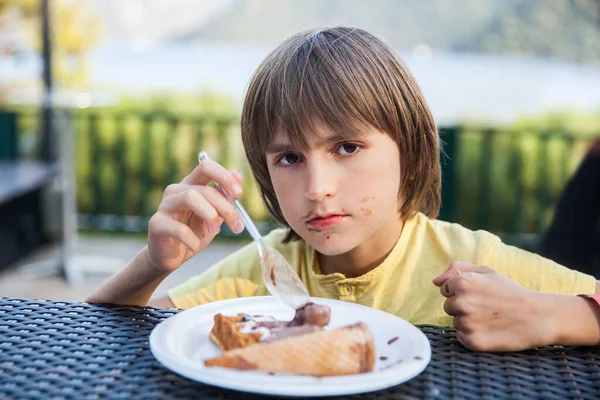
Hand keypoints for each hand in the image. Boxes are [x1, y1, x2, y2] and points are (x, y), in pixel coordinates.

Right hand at [146, 158, 244, 272]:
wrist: (172, 256)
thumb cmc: (194, 232)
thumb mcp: (215, 214)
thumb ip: (225, 196)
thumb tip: (238, 174)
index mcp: (191, 184)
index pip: (206, 167)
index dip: (224, 177)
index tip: (238, 194)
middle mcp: (176, 190)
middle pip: (204, 189)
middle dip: (225, 207)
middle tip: (236, 225)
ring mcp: (164, 205)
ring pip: (190, 198)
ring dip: (210, 216)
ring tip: (215, 231)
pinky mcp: (156, 224)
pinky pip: (179, 228)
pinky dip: (192, 239)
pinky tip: (195, 246)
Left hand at [433, 262, 551, 351]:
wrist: (537, 317)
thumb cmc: (510, 292)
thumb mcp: (487, 272)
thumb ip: (458, 270)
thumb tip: (435, 282)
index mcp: (462, 282)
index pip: (445, 289)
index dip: (462, 292)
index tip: (480, 295)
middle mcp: (461, 302)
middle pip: (448, 307)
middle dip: (463, 307)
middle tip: (487, 307)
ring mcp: (466, 322)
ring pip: (455, 322)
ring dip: (468, 321)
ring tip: (490, 319)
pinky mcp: (472, 341)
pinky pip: (460, 337)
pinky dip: (471, 335)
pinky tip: (489, 330)